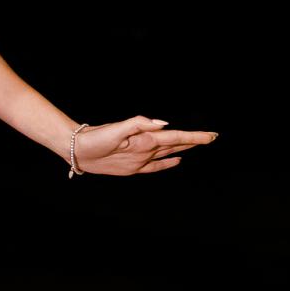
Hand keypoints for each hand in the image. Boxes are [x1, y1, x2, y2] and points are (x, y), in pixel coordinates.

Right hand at [72, 116, 217, 175]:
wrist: (77, 152)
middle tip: (212, 137)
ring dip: (183, 149)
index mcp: (144, 143)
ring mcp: (139, 162)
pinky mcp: (132, 167)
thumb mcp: (115, 128)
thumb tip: (162, 124)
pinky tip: (176, 160)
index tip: (212, 136)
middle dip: (194, 142)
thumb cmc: (94, 139)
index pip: (176, 138)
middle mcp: (145, 154)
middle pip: (176, 146)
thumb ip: (138, 123)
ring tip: (197, 144)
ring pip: (168, 154)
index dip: (195, 137)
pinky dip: (169, 162)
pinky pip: (156, 165)